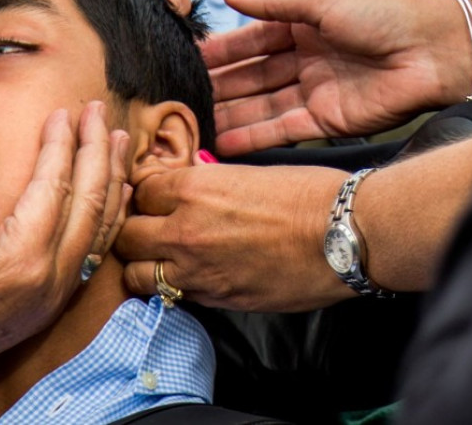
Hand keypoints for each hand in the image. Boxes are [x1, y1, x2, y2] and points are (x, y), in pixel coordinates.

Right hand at [0, 103, 126, 423]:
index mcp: (22, 262)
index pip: (55, 189)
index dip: (61, 145)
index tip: (64, 111)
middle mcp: (48, 281)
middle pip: (90, 205)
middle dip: (97, 154)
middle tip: (99, 112)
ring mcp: (51, 297)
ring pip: (98, 231)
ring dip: (110, 184)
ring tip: (117, 146)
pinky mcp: (45, 306)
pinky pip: (89, 253)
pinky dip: (103, 220)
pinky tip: (108, 202)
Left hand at [118, 157, 350, 311]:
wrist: (345, 235)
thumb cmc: (305, 194)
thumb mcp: (242, 172)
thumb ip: (201, 184)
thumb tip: (178, 188)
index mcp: (191, 188)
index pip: (139, 190)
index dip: (145, 193)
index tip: (153, 197)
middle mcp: (185, 229)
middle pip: (126, 234)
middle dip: (133, 229)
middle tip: (146, 228)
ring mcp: (199, 269)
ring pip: (136, 274)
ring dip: (143, 264)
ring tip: (156, 258)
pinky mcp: (218, 298)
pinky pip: (173, 296)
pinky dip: (172, 288)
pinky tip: (186, 277)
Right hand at [201, 0, 471, 154]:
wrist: (441, 51)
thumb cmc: (389, 14)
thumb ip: (274, 2)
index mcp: (304, 25)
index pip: (251, 40)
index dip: (220, 50)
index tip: (186, 59)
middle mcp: (306, 60)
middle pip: (252, 76)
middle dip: (218, 85)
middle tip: (179, 95)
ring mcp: (315, 92)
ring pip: (261, 105)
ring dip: (229, 114)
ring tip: (191, 123)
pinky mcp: (328, 122)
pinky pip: (282, 130)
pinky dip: (253, 137)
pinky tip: (223, 141)